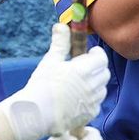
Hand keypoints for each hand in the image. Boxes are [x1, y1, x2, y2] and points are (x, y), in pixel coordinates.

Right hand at [0, 23, 109, 139]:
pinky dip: (90, 100)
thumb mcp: (50, 61)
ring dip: (94, 84)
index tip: (88, 54)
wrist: (34, 114)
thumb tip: (61, 26)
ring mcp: (92, 101)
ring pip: (102, 89)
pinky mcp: (90, 114)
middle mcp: (92, 85)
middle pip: (104, 73)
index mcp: (84, 69)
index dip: (96, 54)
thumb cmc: (41, 85)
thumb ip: (60, 43)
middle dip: (96, 68)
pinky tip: (76, 100)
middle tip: (82, 69)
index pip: (101, 57)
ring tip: (78, 85)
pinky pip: (96, 104)